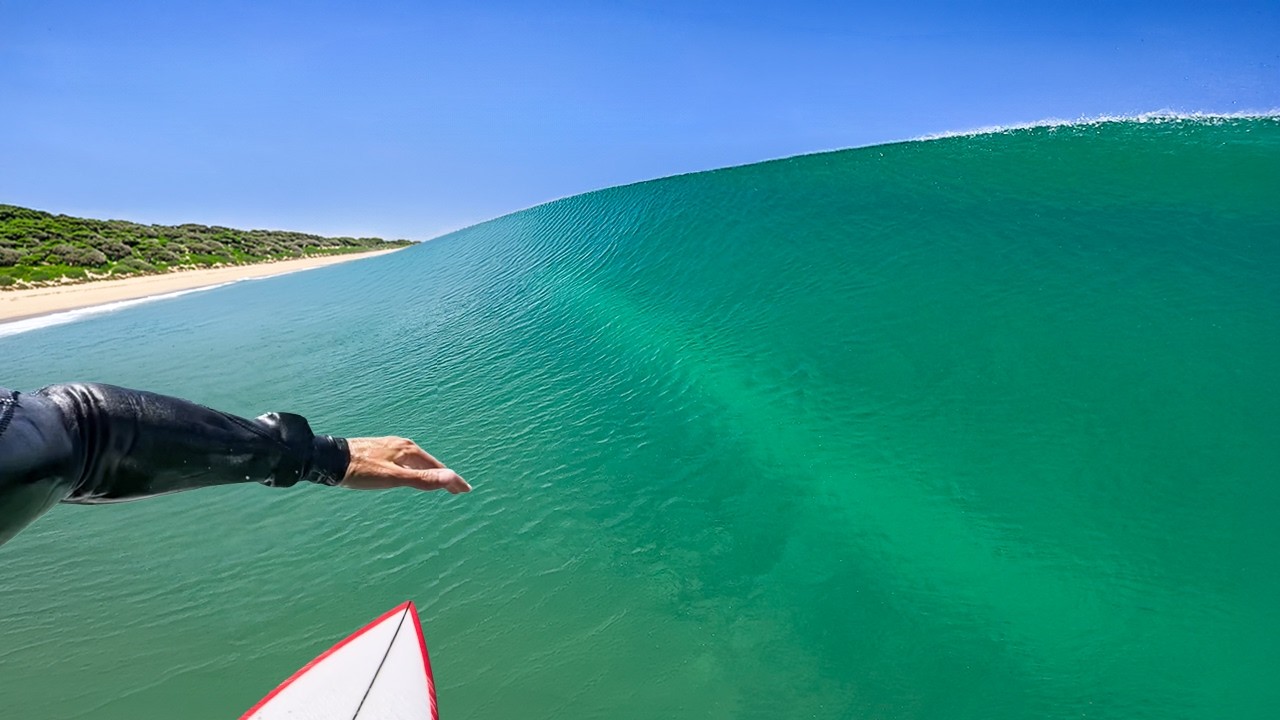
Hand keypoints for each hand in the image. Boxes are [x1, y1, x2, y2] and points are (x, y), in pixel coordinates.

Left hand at [340, 437, 471, 493]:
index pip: (437, 468)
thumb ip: (423, 479)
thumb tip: (452, 477)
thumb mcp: (394, 478)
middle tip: (454, 490)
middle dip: (442, 476)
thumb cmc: (361, 470)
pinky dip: (414, 469)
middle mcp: (402, 445)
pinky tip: (407, 474)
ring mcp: (389, 446)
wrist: (328, 459)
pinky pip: (404, 461)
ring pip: (415, 461)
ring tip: (434, 482)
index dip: (452, 480)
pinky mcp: (378, 450)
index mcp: (408, 450)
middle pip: (428, 463)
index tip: (465, 490)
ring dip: (428, 472)